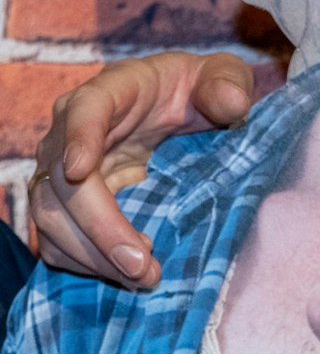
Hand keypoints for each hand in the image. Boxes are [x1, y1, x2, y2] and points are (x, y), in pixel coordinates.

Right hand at [29, 53, 253, 288]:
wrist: (180, 107)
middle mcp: (72, 131)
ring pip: (51, 216)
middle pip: (60, 181)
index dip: (79, 138)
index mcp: (110, 93)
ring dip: (91, 254)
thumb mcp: (222, 76)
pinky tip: (127, 274)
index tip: (83, 171)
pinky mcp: (68, 202)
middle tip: (141, 266)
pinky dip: (86, 262)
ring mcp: (63, 169)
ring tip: (143, 277)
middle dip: (98, 227)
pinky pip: (57, 237)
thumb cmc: (196, 89)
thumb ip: (228, 82)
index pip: (83, 111)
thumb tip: (233, 103)